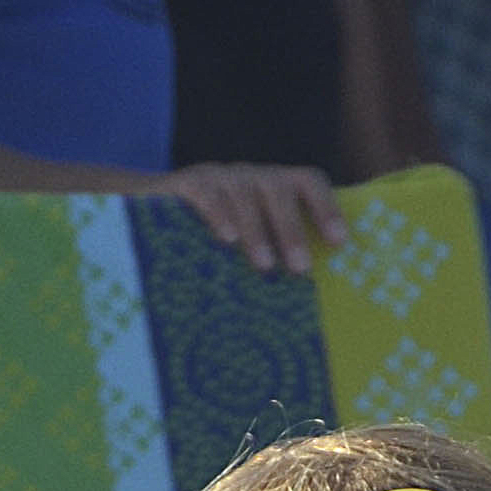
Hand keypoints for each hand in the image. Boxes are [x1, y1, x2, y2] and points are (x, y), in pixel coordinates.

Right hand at [158, 159, 349, 276]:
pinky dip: (219, 215)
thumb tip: (315, 314)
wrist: (153, 217)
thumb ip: (279, 261)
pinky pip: (207, 193)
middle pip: (279, 188)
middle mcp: (251, 177)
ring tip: (264, 266)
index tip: (338, 243)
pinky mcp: (188, 183)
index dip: (327, 208)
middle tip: (300, 268)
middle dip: (292, 229)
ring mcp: (220, 176)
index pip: (309, 181)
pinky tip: (226, 240)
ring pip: (244, 193)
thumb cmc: (218, 245)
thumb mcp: (253, 249)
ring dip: (258, 230)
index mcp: (275, 189)